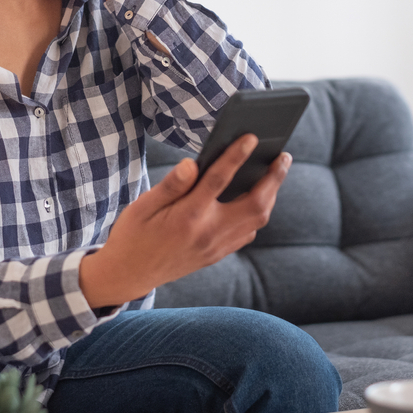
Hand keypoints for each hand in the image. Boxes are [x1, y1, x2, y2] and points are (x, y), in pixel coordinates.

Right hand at [78, 134, 291, 308]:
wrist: (128, 275)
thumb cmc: (132, 235)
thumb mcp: (142, 206)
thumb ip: (171, 185)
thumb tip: (192, 163)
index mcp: (187, 216)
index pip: (218, 180)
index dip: (236, 156)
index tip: (252, 137)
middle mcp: (207, 233)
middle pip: (254, 204)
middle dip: (273, 178)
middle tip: (284, 156)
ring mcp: (215, 247)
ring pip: (257, 220)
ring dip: (271, 196)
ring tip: (275, 173)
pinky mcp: (216, 255)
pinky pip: (247, 234)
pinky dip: (258, 214)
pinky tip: (257, 200)